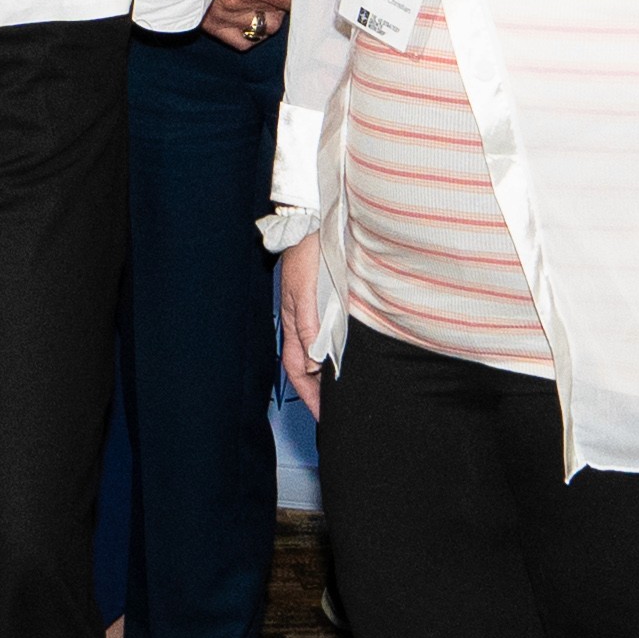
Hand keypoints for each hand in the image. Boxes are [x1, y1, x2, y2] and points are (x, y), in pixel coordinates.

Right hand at [204, 0, 295, 46]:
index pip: (289, 0)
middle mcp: (235, 4)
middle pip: (278, 16)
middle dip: (281, 3)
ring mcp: (223, 16)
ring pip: (264, 30)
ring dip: (268, 16)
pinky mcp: (212, 24)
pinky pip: (242, 41)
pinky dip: (251, 32)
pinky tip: (251, 15)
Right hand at [271, 233, 334, 410]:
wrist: (311, 220)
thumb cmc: (308, 252)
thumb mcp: (307, 291)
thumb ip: (310, 325)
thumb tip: (315, 361)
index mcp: (294, 322)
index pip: (299, 369)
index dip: (311, 395)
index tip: (325, 418)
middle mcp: (300, 320)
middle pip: (306, 365)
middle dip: (318, 391)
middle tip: (336, 412)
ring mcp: (309, 310)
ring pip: (316, 350)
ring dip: (326, 372)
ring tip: (343, 390)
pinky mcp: (322, 299)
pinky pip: (326, 334)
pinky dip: (333, 351)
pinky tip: (344, 354)